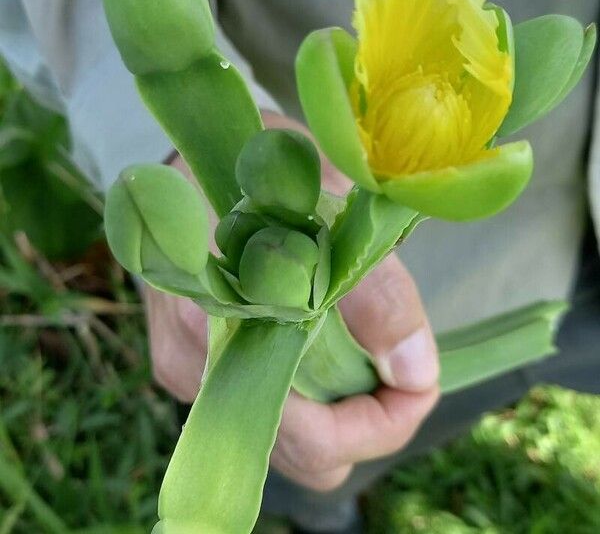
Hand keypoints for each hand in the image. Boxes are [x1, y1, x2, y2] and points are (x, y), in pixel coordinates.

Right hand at [146, 112, 439, 490]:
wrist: (196, 158)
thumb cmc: (261, 169)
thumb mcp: (330, 205)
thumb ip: (375, 287)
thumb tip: (415, 371)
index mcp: (220, 322)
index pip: (312, 437)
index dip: (381, 424)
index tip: (420, 378)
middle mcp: (195, 364)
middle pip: (305, 455)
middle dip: (368, 424)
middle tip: (401, 369)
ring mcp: (191, 369)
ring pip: (289, 440)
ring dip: (343, 410)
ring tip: (368, 353)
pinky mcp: (196, 364)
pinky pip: (269, 409)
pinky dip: (314, 395)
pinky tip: (328, 345)